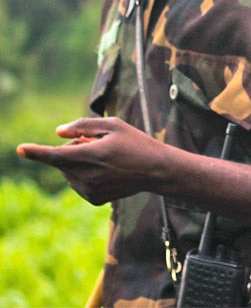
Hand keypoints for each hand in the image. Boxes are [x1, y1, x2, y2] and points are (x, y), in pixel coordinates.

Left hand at [17, 117, 168, 204]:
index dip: (37, 152)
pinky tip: (106, 172)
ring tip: (105, 158)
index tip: (20, 149)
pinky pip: (77, 183)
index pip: (57, 154)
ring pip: (68, 173)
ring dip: (77, 163)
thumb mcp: (114, 125)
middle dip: (71, 149)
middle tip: (96, 143)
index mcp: (94, 155)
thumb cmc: (136, 142)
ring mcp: (91, 190)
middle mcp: (89, 176)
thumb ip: (83, 125)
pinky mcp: (94, 199)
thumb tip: (57, 132)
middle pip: (63, 160)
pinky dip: (85, 175)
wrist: (156, 170)